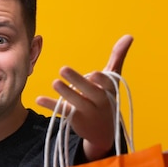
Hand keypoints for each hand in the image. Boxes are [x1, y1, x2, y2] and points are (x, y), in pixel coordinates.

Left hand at [36, 34, 132, 160]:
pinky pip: (62, 112)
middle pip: (91, 93)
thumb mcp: (113, 80)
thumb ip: (117, 57)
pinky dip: (50, 105)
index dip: (101, 80)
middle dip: (78, 82)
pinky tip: (39, 99)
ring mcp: (88, 112)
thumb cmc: (107, 97)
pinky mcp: (75, 120)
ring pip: (76, 103)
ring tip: (55, 82)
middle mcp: (100, 103)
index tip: (94, 74)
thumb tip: (129, 35)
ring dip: (65, 93)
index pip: (108, 85)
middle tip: (63, 68)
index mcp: (110, 91)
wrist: (104, 131)